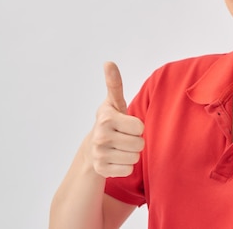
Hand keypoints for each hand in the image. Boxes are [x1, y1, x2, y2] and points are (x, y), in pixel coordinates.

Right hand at [87, 62, 144, 177]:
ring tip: (119, 147)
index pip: (140, 128)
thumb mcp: (113, 102)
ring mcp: (99, 155)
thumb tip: (108, 62)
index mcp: (106, 118)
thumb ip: (114, 83)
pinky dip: (125, 166)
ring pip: (135, 157)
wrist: (92, 147)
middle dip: (135, 141)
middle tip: (123, 137)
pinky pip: (128, 170)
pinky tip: (115, 158)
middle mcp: (100, 137)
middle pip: (139, 144)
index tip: (126, 124)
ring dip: (131, 153)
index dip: (137, 126)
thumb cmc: (110, 121)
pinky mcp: (101, 170)